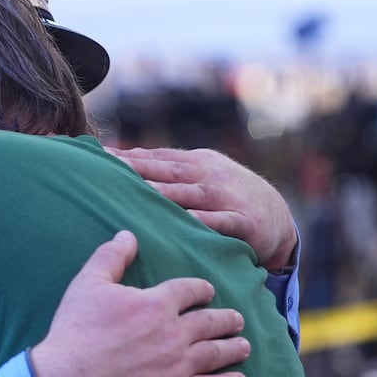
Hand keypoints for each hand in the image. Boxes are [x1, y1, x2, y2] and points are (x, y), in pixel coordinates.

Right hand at [28, 231, 250, 376]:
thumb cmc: (76, 331)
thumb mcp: (88, 284)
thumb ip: (112, 257)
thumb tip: (128, 235)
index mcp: (155, 304)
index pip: (189, 291)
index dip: (201, 289)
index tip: (209, 291)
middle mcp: (174, 332)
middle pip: (210, 322)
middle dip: (226, 319)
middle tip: (237, 320)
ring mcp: (177, 365)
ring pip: (216, 353)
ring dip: (233, 348)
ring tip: (244, 346)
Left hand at [111, 146, 297, 271]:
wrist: (278, 218)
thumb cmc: (228, 197)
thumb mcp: (201, 176)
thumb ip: (168, 170)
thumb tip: (124, 161)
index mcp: (196, 163)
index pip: (156, 158)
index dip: (128, 156)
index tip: (97, 155)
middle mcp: (209, 176)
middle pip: (169, 171)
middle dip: (139, 169)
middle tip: (109, 169)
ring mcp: (227, 197)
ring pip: (192, 194)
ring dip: (166, 192)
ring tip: (139, 192)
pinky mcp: (244, 221)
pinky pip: (223, 221)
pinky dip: (206, 220)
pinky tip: (188, 220)